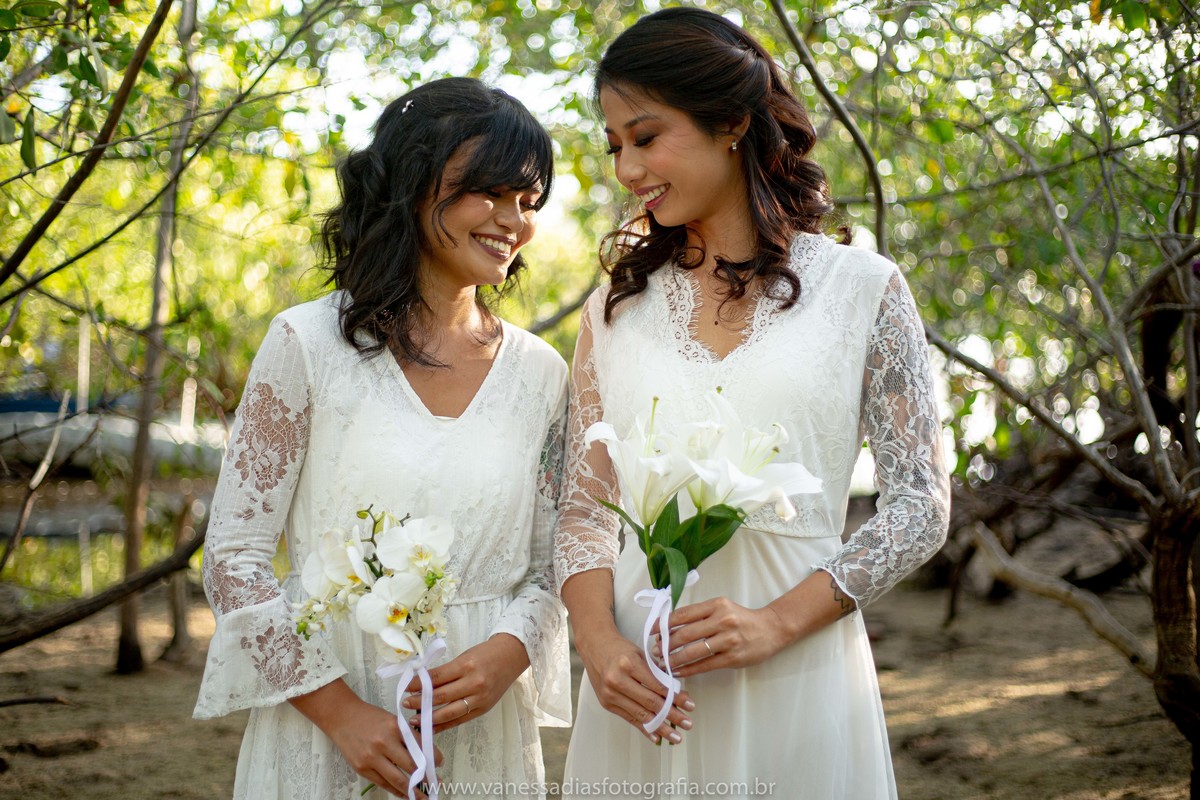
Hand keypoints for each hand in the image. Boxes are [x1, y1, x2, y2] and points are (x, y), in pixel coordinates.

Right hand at [288, 679, 441, 797]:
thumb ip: (407, 736)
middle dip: (426, 777)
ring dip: (413, 790)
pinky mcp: (362, 769)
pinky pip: (383, 784)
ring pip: (397, 779)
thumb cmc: (369, 718)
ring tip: (423, 795)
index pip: (420, 746)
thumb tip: (425, 754)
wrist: (342, 718)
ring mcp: (372, 758)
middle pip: (411, 766)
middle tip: (436, 783)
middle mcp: (384, 743)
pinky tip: (405, 793)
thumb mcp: (392, 720)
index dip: (433, 758)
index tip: (440, 764)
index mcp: (395, 728)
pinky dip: (395, 791)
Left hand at [401, 634, 529, 733]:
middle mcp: (473, 683)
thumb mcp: (464, 657)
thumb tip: (423, 683)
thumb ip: (446, 671)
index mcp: (466, 666)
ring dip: (430, 718)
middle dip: (420, 702)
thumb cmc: (485, 654)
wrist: (512, 656)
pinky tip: (432, 726)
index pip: (437, 678)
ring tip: (415, 719)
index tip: (406, 687)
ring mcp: (480, 698)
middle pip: (441, 696)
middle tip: (405, 704)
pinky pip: (461, 720)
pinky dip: (445, 725)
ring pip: (450, 713)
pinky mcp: (484, 708)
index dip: (419, 684)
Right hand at [575, 628, 693, 744]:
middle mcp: (617, 680)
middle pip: (650, 703)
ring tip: (676, 737)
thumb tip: (678, 694)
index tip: (690, 706)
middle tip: (687, 724)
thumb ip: (657, 673)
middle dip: (672, 716)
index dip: (676, 698)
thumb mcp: (640, 654)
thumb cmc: (620, 649)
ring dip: (661, 728)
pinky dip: (644, 728)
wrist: (594, 647)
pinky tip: (657, 737)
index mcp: (629, 664)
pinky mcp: (607, 704)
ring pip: (641, 715)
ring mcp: (610, 694)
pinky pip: (629, 719)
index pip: (657, 686)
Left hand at [654, 597, 790, 678]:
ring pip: (693, 651)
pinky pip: (705, 665)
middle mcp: (722, 620)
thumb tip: (670, 626)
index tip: (651, 631)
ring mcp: (728, 640)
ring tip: (663, 663)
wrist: (771, 629)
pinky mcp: (733, 657)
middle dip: (665, 644)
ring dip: (674, 659)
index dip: (663, 623)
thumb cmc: (742, 619)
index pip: (683, 614)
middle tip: (655, 651)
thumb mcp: (721, 608)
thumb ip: (700, 615)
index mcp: (716, 605)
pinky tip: (678, 672)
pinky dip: (688, 670)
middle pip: (685, 634)